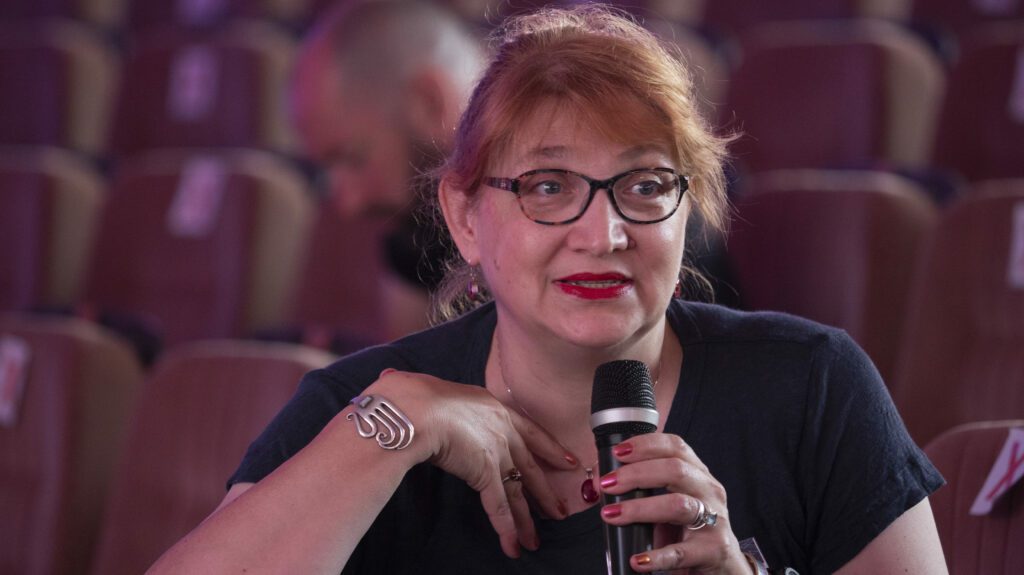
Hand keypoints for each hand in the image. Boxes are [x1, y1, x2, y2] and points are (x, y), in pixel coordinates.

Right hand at [367, 370, 574, 557]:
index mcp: (492, 406)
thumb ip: (427, 397)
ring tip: (536, 539)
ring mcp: (496, 451)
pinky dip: (506, 528)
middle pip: (530, 466)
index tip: (568, 461)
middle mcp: (502, 429)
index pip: (530, 431)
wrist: (415, 407)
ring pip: (518, 491)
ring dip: (527, 519)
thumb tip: (395, 381)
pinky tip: (513, 544)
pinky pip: (499, 506)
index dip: (551, 448)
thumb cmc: (415, 395)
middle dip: (546, 491)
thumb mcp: (432, 390)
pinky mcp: (485, 472)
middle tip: (560, 509)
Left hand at [596, 433, 750, 573]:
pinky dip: (657, 556)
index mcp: (698, 474)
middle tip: (608, 484)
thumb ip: (644, 488)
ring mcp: (714, 520)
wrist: (723, 564)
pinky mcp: (712, 550)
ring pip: (677, 505)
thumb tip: (602, 481)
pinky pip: (681, 552)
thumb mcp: (672, 500)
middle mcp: (709, 491)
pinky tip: (638, 560)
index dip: (645, 444)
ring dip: (639, 508)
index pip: (675, 447)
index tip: (617, 452)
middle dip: (636, 474)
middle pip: (675, 470)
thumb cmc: (690, 529)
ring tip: (612, 514)